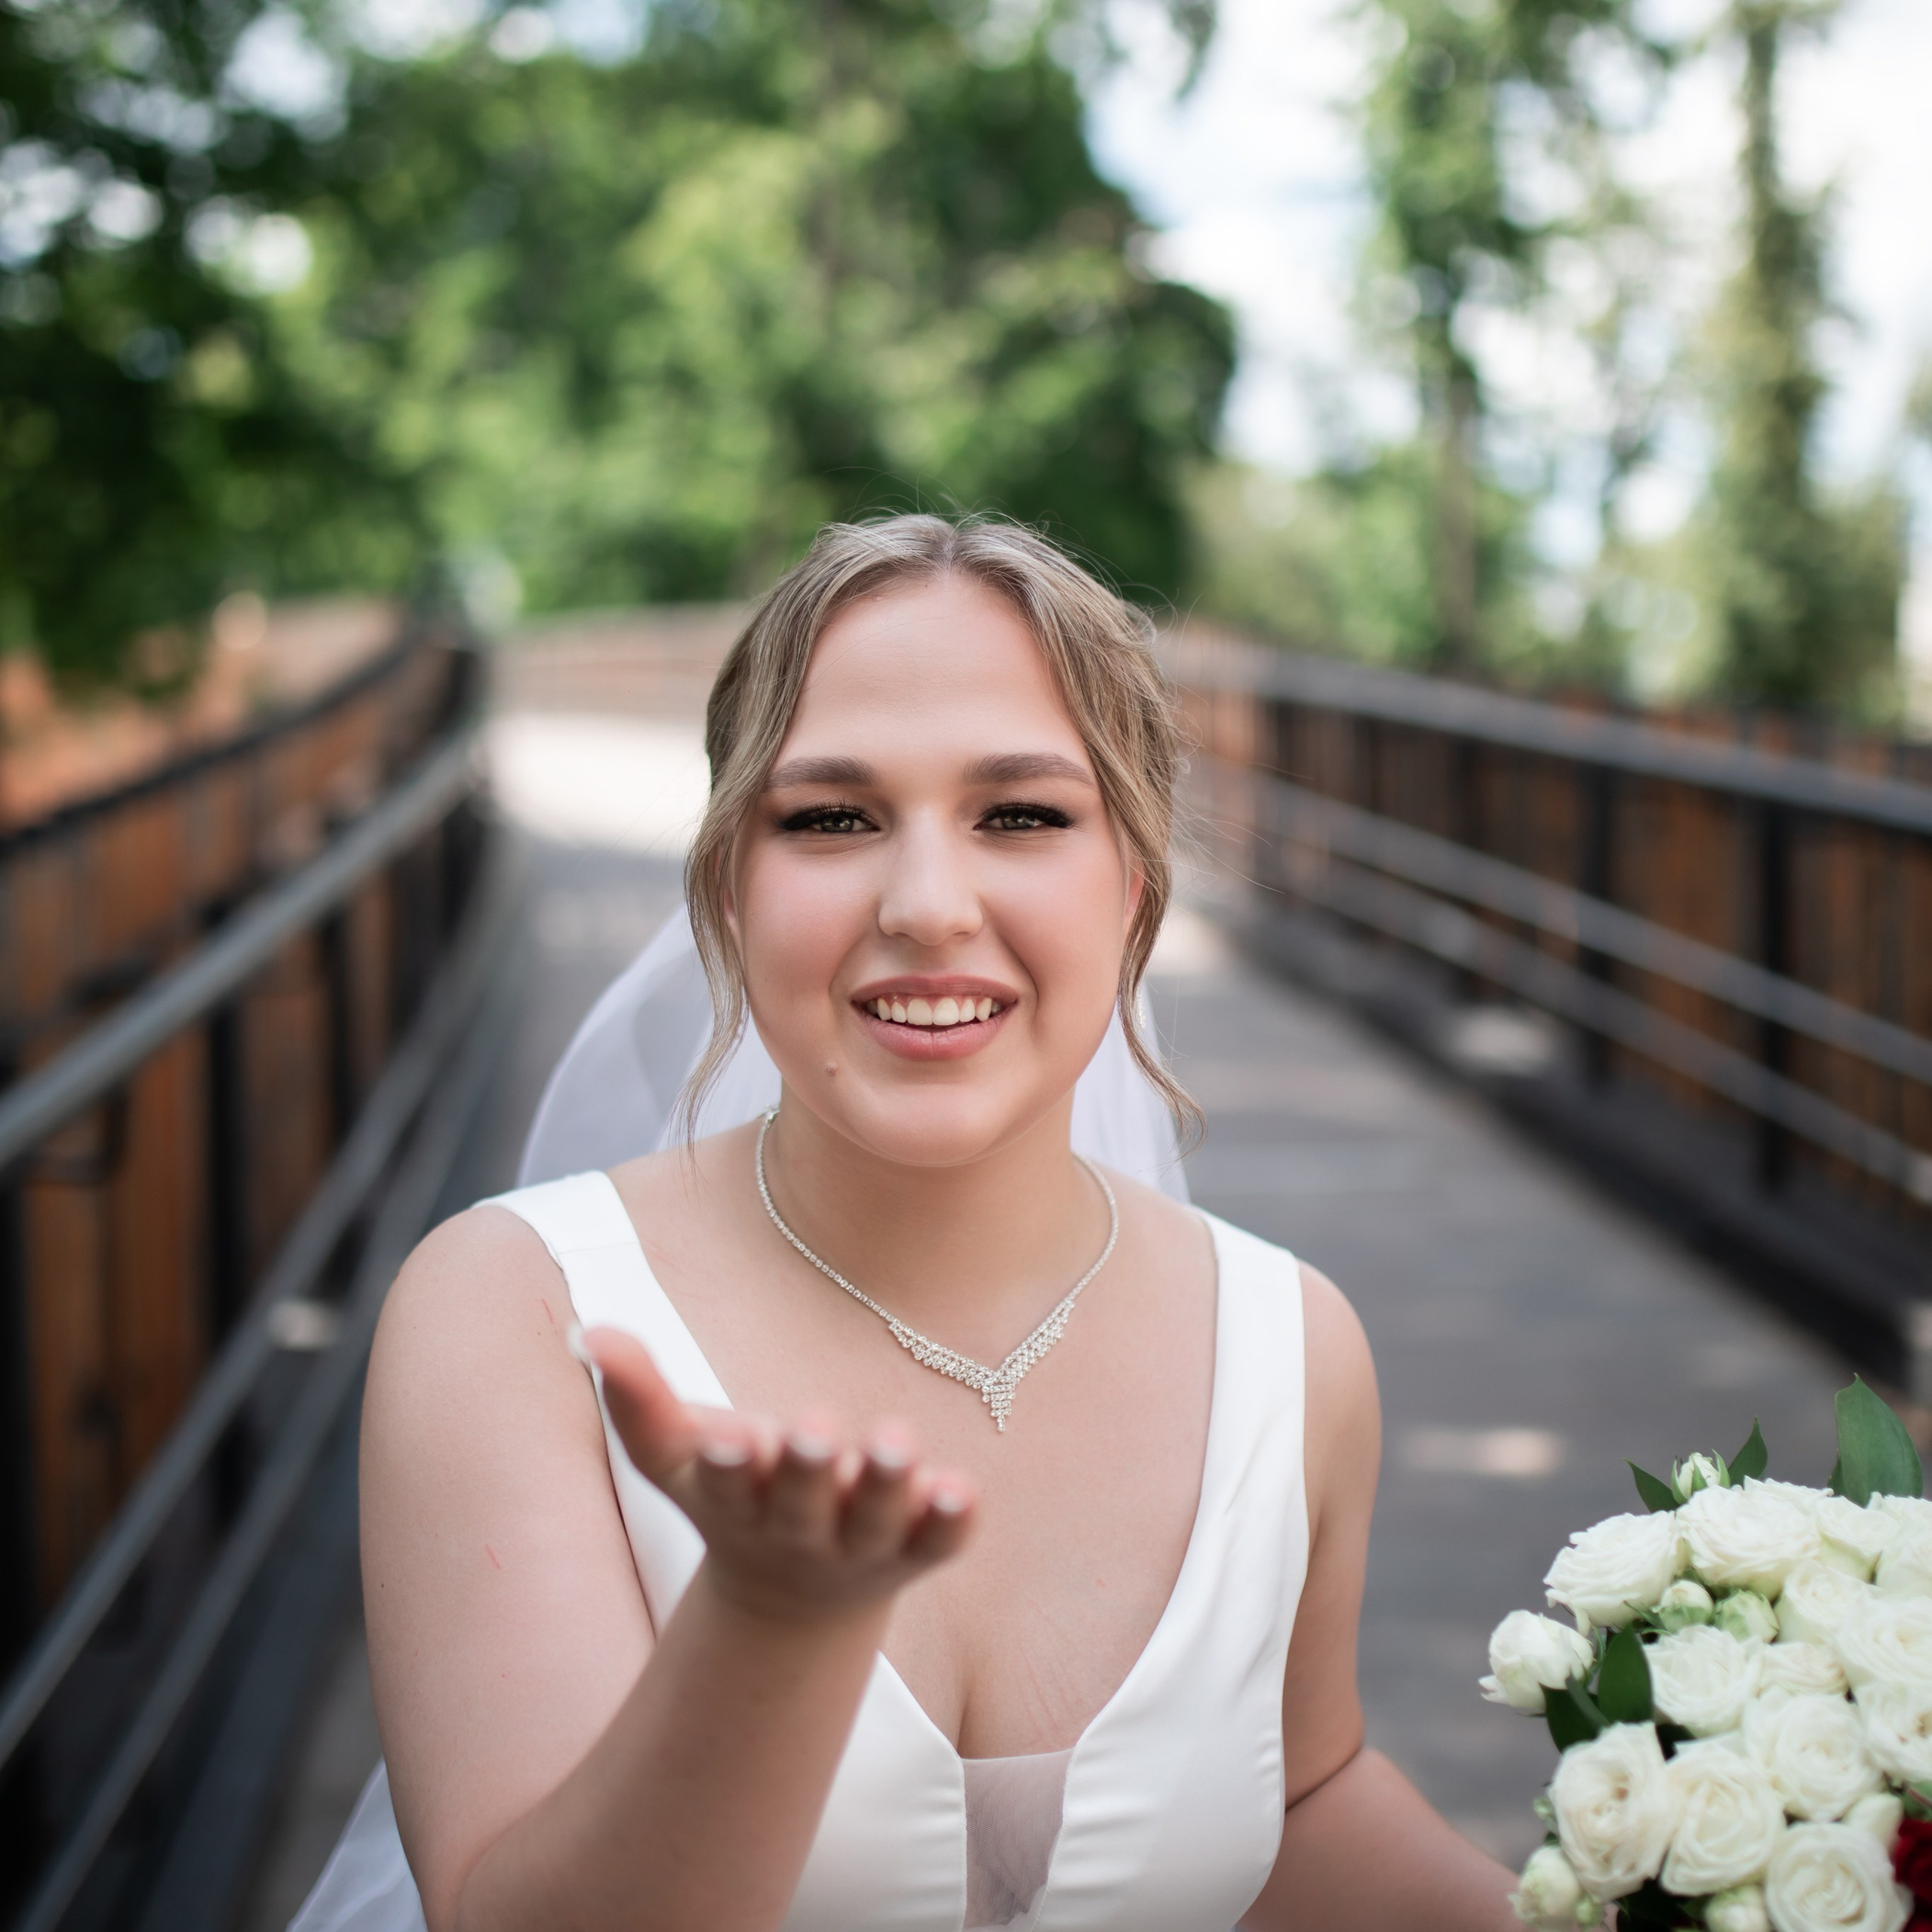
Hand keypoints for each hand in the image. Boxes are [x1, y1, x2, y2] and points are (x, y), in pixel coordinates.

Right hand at [581, 1327, 975, 1624]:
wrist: (795, 1597)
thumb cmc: (732, 1494)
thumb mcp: (676, 1453)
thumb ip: (635, 1393)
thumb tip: (586, 1331)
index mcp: (738, 1504)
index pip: (729, 1487)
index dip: (732, 1464)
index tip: (733, 1436)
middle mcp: (800, 1531)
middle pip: (805, 1505)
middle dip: (810, 1470)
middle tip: (815, 1428)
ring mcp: (862, 1545)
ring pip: (879, 1523)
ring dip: (889, 1486)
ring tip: (899, 1442)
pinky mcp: (918, 1547)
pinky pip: (939, 1542)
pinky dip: (951, 1521)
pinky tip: (962, 1488)